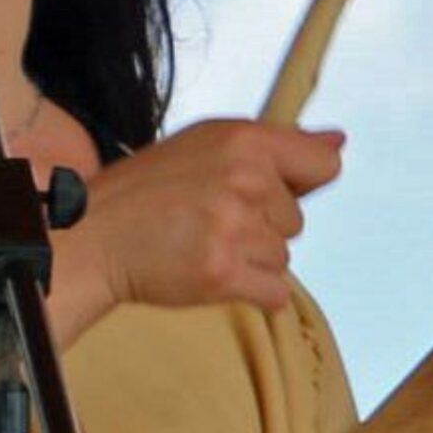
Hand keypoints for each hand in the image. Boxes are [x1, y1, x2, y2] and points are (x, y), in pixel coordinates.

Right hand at [73, 120, 344, 312]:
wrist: (93, 235)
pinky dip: (250, 292)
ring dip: (250, 260)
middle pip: (297, 220)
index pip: (323, 164)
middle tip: (209, 220)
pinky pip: (274, 292)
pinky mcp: (224, 272)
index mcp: (244, 140)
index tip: (269, 193)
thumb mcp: (208, 144)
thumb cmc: (150, 191)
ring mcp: (234, 226)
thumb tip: (339, 142)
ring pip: (283, 257)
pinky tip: (211, 273)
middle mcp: (245, 179)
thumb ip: (276, 145)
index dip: (303, 184)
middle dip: (262, 226)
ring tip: (202, 245)